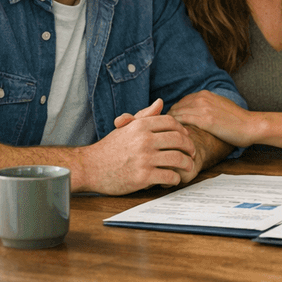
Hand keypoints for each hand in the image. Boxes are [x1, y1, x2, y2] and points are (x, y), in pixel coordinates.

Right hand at [83, 99, 197, 193]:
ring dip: (187, 163)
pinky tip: (174, 179)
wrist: (89, 168)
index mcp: (141, 126)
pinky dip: (176, 178)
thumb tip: (160, 102)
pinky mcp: (143, 176)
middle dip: (190, 146)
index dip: (183, 129)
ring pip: (178, 158)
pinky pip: (170, 176)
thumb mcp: (126, 128)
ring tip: (187, 166)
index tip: (186, 137)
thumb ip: (144, 115)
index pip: (171, 122)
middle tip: (192, 153)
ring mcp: (144, 158)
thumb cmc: (109, 148)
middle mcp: (144, 140)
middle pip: (179, 139)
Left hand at [167, 90, 254, 146]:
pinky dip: (176, 130)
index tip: (171, 127)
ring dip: (169, 126)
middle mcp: (201, 98)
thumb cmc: (237, 120)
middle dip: (168, 121)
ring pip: (176, 115)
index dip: (174, 115)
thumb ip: (206, 107)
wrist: (250, 125)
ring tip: (167, 138)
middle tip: (165, 134)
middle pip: (175, 108)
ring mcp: (203, 108)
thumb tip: (195, 113)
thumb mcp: (220, 106)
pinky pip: (182, 122)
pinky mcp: (205, 120)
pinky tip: (175, 139)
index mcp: (205, 94)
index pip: (180, 103)